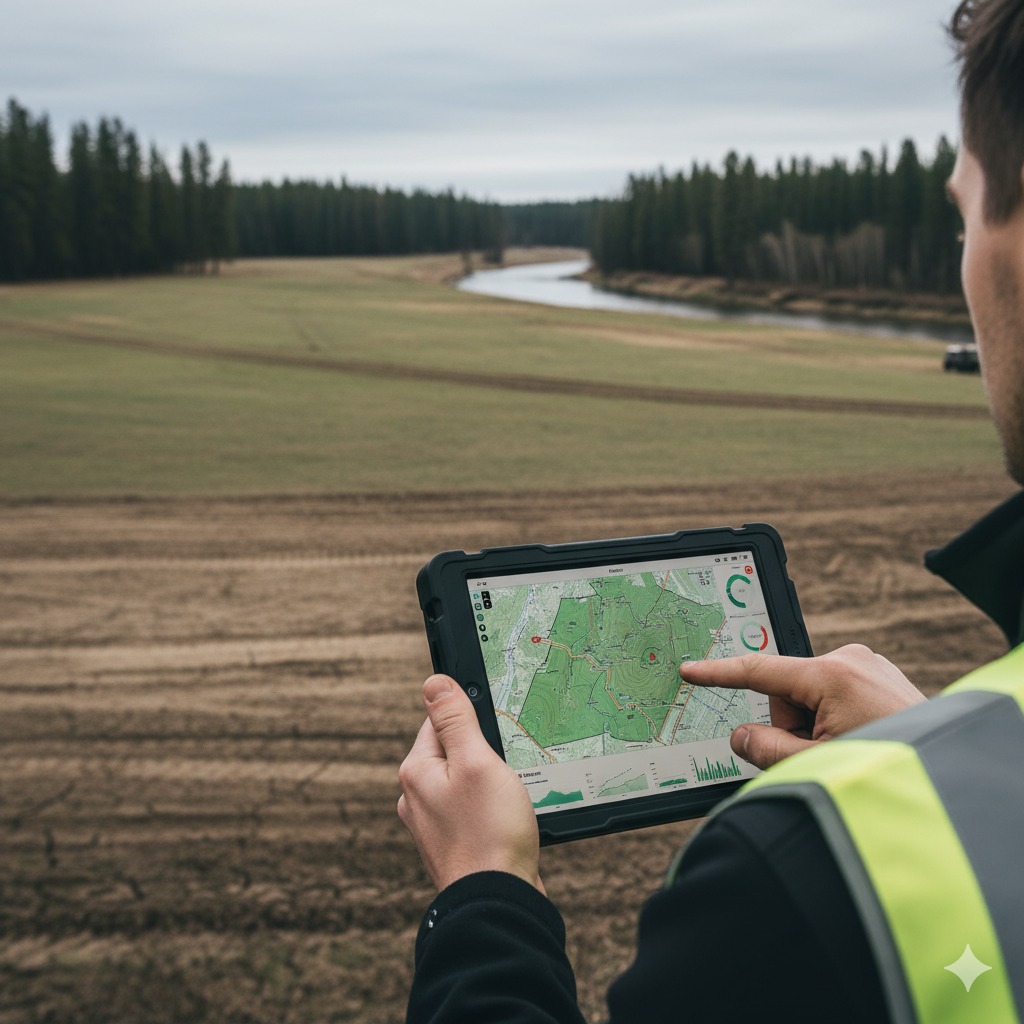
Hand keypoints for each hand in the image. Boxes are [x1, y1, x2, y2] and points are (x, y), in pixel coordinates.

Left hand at [398, 674, 543, 893]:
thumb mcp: (476, 761)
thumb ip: (455, 719)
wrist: (498, 904)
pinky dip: (492, 809)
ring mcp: (434, 824)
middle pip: (454, 751)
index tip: (496, 730)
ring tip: (509, 799)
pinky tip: (508, 820)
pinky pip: (474, 810)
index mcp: (416, 771)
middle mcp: (417, 797)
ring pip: (467, 782)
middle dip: (483, 753)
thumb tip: (433, 682)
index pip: (439, 720)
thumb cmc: (489, 834)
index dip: (472, 719)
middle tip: (506, 767)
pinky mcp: (454, 844)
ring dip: (491, 783)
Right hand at [679, 644, 924, 770]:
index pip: (759, 671)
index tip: (689, 671)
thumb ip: (766, 748)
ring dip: (817, 727)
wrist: (950, 777)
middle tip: (820, 756)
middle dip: (794, 726)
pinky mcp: (881, 678)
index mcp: (831, 675)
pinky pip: (837, 697)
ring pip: (812, 698)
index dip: (719, 674)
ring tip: (851, 752)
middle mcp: (851, 660)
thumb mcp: (814, 764)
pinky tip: (862, 742)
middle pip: (788, 694)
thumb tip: (742, 736)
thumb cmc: (888, 771)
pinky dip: (836, 721)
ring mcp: (869, 667)